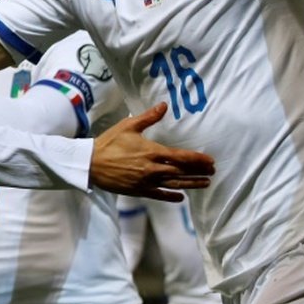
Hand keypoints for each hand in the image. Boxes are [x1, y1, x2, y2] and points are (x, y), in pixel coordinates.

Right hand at [90, 103, 214, 200]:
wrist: (90, 163)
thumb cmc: (109, 142)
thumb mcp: (128, 126)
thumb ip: (149, 117)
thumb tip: (164, 105)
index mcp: (152, 151)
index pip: (181, 157)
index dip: (198, 159)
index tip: (210, 160)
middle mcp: (152, 169)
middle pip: (181, 172)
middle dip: (198, 172)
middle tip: (212, 172)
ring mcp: (146, 182)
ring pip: (174, 184)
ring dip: (191, 184)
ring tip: (205, 184)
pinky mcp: (138, 191)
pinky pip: (159, 195)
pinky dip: (171, 196)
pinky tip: (181, 197)